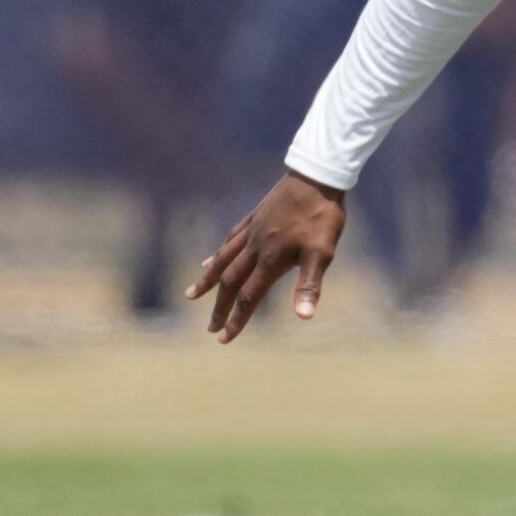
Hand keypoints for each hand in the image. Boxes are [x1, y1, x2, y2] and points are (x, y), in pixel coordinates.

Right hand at [185, 169, 347, 342]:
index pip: (249, 297)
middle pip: (231, 282)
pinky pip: (229, 241)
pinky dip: (217, 254)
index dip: (237, 319)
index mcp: (271, 259)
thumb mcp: (323, 253)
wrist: (316, 177)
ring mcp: (251, 232)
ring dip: (208, 281)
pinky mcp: (254, 218)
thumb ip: (310, 285)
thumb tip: (304, 316)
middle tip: (210, 328)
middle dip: (220, 306)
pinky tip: (210, 260)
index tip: (224, 338)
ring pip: (222, 260)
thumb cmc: (322, 217)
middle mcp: (255, 247)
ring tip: (191, 295)